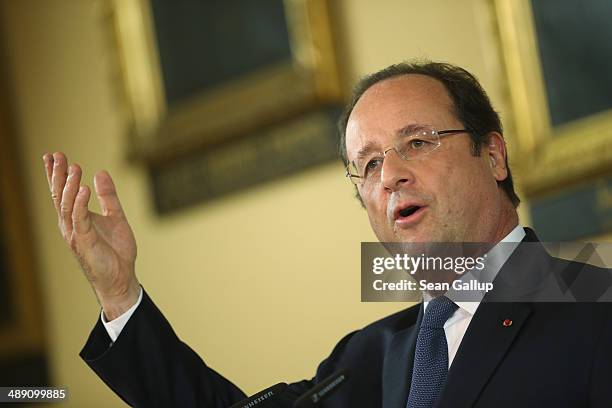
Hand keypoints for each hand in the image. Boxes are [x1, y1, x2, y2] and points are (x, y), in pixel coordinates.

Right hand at [43, 152, 139, 319]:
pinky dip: (80, 203)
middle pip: (59, 195)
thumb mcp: (115, 216)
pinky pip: (80, 219)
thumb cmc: (116, 251)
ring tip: (74, 167)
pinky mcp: (85, 241)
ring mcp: (76, 233)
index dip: (57, 174)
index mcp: (76, 218)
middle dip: (57, 175)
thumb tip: (101, 172)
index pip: (63, 192)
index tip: (53, 154)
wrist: (121, 277)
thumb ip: (108, 196)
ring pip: (66, 205)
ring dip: (69, 185)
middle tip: (56, 154)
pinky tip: (83, 188)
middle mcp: (71, 225)